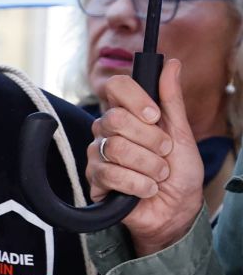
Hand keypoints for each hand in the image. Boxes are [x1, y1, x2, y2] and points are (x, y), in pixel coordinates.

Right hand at [87, 60, 202, 256]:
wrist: (175, 210)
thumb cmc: (179, 173)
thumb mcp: (181, 133)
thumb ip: (172, 100)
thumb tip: (171, 63)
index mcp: (127, 115)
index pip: (116, 87)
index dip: (135, 99)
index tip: (154, 116)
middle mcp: (107, 131)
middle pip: (115, 119)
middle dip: (150, 141)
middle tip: (164, 154)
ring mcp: (97, 155)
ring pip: (115, 148)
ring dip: (148, 166)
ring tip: (158, 177)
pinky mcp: (93, 180)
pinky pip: (110, 174)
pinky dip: (138, 185)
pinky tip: (145, 190)